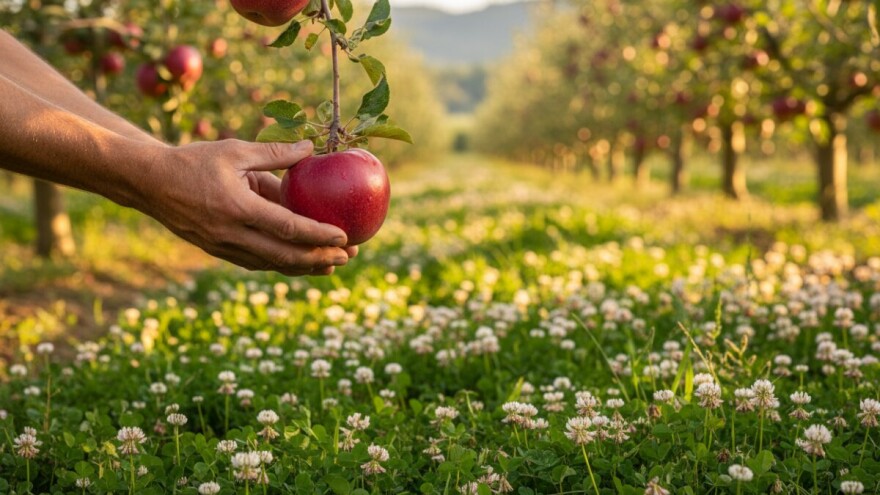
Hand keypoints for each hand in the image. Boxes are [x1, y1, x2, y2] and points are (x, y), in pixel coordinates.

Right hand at [140, 139, 355, 275]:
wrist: (149, 183)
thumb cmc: (194, 161)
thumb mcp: (234, 150)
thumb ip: (275, 153)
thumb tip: (312, 148)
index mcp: (237, 208)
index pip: (287, 228)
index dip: (318, 235)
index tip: (344, 236)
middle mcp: (231, 234)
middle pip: (284, 255)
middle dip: (320, 259)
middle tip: (349, 256)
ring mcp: (223, 247)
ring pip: (272, 264)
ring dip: (305, 266)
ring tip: (333, 264)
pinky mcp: (219, 251)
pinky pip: (257, 263)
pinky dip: (283, 264)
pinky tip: (303, 262)